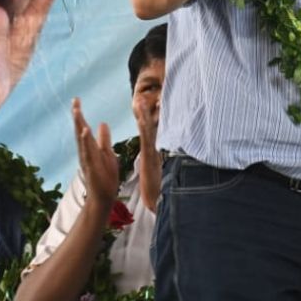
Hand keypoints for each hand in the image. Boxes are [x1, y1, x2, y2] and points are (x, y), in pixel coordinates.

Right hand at [72, 98, 118, 207]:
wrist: (103, 196)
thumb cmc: (105, 176)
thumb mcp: (108, 153)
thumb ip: (104, 139)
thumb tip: (102, 123)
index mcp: (90, 147)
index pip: (83, 127)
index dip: (80, 114)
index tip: (76, 99)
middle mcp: (85, 151)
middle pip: (79, 130)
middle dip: (77, 115)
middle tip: (74, 100)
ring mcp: (87, 159)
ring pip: (81, 139)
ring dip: (79, 125)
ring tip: (77, 111)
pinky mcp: (91, 167)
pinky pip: (87, 152)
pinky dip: (85, 141)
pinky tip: (85, 131)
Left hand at [133, 93, 161, 212]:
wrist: (160, 201)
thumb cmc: (156, 190)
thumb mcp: (154, 174)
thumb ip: (155, 164)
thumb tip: (155, 158)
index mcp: (152, 153)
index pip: (148, 133)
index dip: (145, 120)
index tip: (142, 107)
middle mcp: (154, 151)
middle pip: (149, 128)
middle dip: (145, 113)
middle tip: (140, 98)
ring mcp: (153, 154)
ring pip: (148, 131)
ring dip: (144, 116)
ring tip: (139, 102)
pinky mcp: (150, 159)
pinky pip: (147, 142)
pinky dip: (145, 130)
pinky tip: (141, 121)